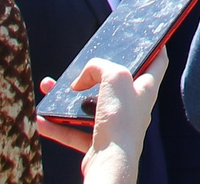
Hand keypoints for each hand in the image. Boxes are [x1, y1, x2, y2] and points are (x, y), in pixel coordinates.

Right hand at [37, 50, 169, 181]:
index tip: (148, 36)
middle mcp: (133, 107)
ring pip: (88, 107)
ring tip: (49, 88)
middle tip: (79, 66)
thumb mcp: (115, 76)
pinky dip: (58, 126)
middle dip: (93, 74)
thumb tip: (81, 80)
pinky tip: (42, 120)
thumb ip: (99, 67)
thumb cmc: (121, 120)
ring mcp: (115, 126)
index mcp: (145, 88)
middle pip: (114, 83)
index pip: (157, 61)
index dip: (155, 45)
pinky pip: (75, 132)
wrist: (111, 164)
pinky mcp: (98, 144)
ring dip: (67, 99)